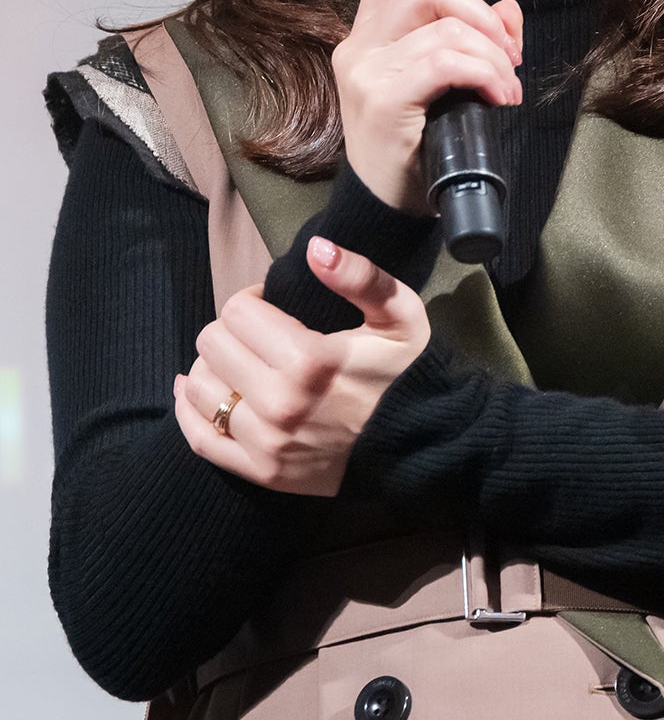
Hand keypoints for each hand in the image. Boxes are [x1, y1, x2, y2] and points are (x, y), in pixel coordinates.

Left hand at [173, 237, 430, 496]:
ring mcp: (267, 443)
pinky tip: (194, 390)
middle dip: (231, 330)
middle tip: (258, 336)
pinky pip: (201, 438)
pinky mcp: (261, 471)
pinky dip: (189, 409)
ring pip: (199, 387)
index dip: (251, 300)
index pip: (237, 312)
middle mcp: (280, 404)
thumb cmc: (404, 373)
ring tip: (241, 363)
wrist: (418, 444)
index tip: (270, 306)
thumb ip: (361, 276)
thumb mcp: (400, 315)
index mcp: (309, 360)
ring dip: (213, 366)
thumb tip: (315, 248)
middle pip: (213, 344)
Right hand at [332, 0, 522, 213]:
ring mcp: (365, 71)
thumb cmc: (417, 146)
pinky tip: (498, 97)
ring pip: (446, 30)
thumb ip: (476, 39)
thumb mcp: (448, 84)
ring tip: (507, 88)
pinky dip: (486, 75)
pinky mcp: (381, 100)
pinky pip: (446, 64)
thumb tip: (510, 9)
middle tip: (511, 54)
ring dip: (494, 57)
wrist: (390, 207)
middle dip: (484, 16)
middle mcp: (359, 45)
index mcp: (369, 33)